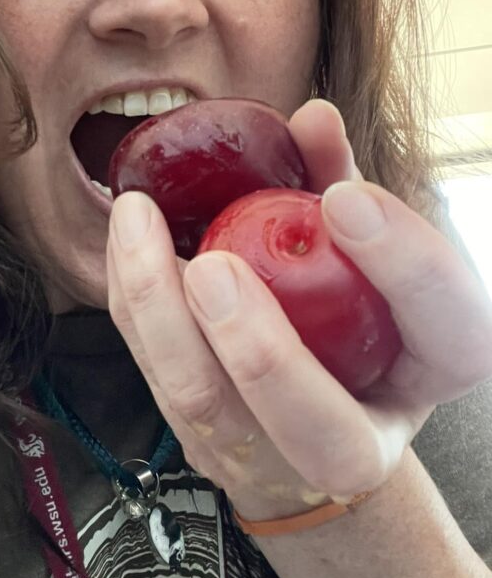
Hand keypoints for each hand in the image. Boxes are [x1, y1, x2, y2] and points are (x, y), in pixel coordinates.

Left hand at [106, 99, 491, 521]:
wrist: (317, 407)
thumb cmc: (352, 309)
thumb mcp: (364, 249)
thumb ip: (341, 185)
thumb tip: (311, 118)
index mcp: (429, 377)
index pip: (450, 335)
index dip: (405, 266)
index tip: (344, 198)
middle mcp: (360, 444)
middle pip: (321, 430)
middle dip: (262, 353)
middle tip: (213, 267)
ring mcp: (275, 459)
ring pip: (211, 410)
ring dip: (163, 317)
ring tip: (137, 222)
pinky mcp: (208, 443)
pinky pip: (159, 379)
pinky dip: (136, 306)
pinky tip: (125, 242)